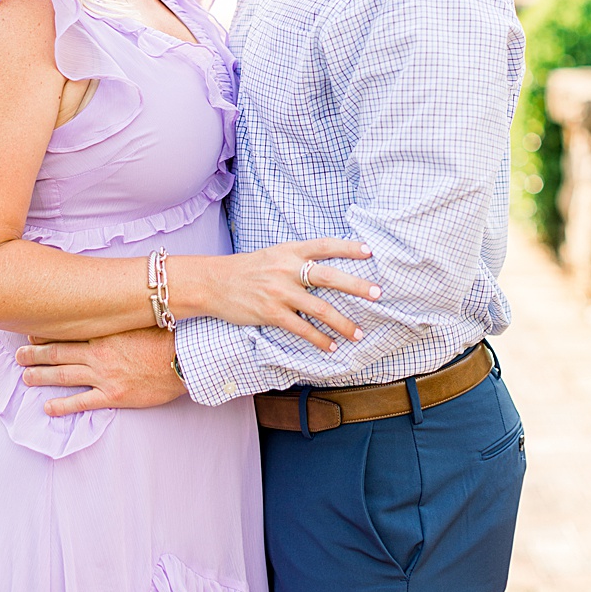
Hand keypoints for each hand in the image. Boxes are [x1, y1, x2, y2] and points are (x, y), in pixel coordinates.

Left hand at [16, 327, 183, 416]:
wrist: (185, 358)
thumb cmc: (166, 336)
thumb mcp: (137, 319)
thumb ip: (117, 317)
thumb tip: (105, 311)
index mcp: (104, 331)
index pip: (66, 330)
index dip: (46, 331)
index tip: (31, 331)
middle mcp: (98, 351)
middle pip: (58, 351)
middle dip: (35, 353)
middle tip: (19, 354)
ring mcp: (104, 374)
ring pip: (63, 374)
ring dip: (40, 375)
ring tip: (25, 377)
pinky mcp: (113, 394)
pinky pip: (81, 401)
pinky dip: (62, 404)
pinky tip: (47, 407)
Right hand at [199, 238, 379, 350]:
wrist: (213, 282)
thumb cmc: (247, 269)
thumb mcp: (272, 255)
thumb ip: (298, 259)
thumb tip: (328, 267)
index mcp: (288, 251)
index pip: (323, 246)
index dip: (347, 248)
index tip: (369, 252)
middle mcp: (285, 270)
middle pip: (327, 276)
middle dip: (355, 285)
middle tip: (378, 293)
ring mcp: (278, 292)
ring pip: (319, 308)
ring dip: (343, 323)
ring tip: (359, 333)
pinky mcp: (270, 313)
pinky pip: (301, 328)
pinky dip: (320, 339)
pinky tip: (332, 346)